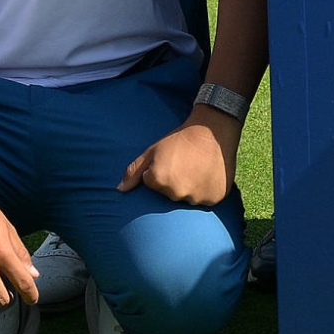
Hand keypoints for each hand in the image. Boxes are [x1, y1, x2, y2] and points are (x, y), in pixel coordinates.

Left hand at [119, 112, 236, 207]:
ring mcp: (196, 197)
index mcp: (158, 180)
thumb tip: (119, 190)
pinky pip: (206, 200)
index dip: (159, 171)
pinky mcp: (213, 199)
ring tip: (197, 168)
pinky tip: (208, 175)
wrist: (212, 132)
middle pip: (170, 193)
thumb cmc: (180, 139)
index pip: (152, 184)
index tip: (171, 160)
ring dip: (191, 188)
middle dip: (174, 181)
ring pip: (188, 198)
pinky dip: (206, 191)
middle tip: (185, 164)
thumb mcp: (153, 150)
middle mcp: (176, 192)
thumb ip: (133, 171)